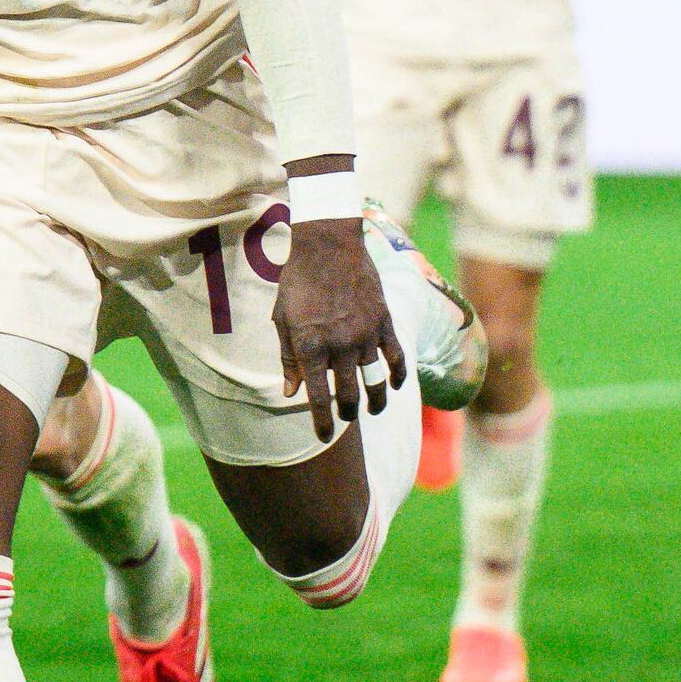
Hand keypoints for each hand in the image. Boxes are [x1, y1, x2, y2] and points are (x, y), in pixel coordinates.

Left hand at [270, 211, 406, 444]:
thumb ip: (288, 358)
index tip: (324, 436)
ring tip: (373, 410)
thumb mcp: (283, 320)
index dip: (322, 422)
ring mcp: (365, 334)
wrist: (327, 245)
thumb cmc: (298, 282)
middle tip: (347, 416)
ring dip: (375, 401)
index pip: (318, 397)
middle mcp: (340, 346)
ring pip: (375, 381)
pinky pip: (396, 357)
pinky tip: (395, 385)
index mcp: (310, 347)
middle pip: (350, 394)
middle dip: (348, 412)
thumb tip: (291, 393)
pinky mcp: (384, 322)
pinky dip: (398, 375)